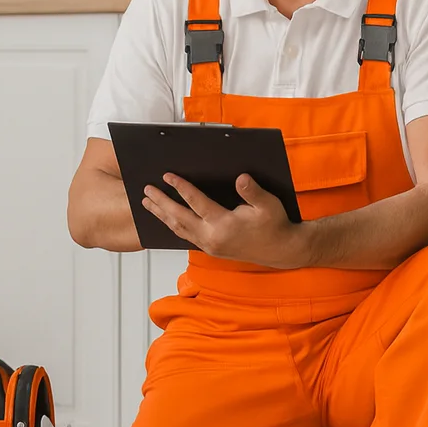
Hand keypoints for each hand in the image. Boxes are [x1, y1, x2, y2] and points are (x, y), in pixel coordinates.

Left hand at [142, 173, 307, 268]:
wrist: (280, 250)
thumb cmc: (274, 225)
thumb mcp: (268, 204)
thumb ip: (252, 192)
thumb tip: (241, 178)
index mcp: (224, 225)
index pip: (196, 202)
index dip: (180, 187)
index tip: (167, 176)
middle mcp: (212, 237)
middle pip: (179, 217)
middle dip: (161, 202)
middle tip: (146, 190)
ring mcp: (209, 245)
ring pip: (178, 229)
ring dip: (161, 215)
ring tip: (147, 203)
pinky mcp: (210, 249)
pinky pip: (185, 236)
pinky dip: (172, 225)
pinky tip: (166, 218)